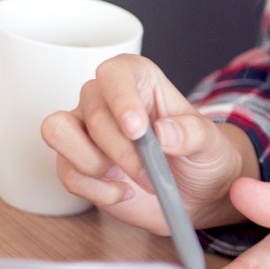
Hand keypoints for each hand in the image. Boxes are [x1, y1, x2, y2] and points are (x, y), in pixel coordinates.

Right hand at [40, 54, 253, 233]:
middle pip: (92, 112)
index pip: (114, 72)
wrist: (196, 195)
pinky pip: (66, 171)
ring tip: (128, 178)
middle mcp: (105, 98)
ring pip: (59, 131)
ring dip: (93, 163)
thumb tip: (163, 132)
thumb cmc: (201, 157)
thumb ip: (192, 134)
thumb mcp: (210, 144)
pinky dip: (95, 190)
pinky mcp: (76, 162)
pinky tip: (123, 192)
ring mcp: (85, 129)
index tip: (137, 129)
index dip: (121, 99)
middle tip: (151, 174)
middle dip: (122, 151)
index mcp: (139, 79)